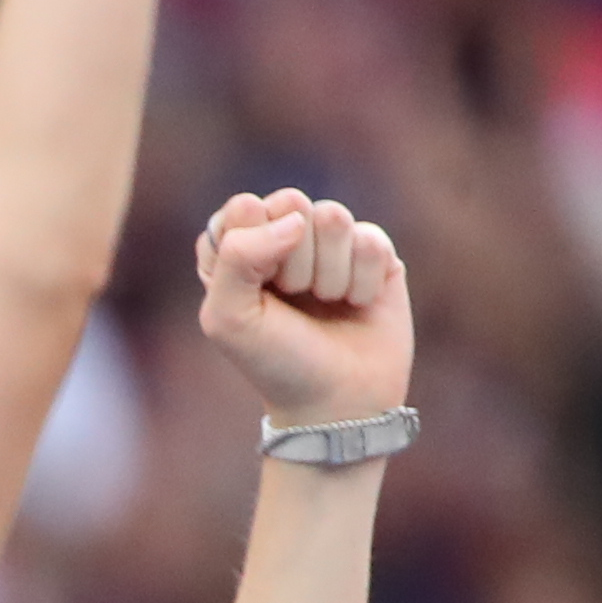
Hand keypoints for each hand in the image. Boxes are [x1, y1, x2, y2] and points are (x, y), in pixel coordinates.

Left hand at [192, 189, 412, 430]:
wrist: (336, 401)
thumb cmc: (274, 360)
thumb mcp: (228, 318)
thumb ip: (236, 256)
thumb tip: (295, 219)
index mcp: (237, 248)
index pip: (243, 208)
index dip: (252, 249)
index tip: (258, 291)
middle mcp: (282, 238)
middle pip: (290, 202)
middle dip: (292, 258)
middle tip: (293, 298)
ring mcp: (330, 243)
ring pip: (333, 216)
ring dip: (328, 273)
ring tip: (325, 303)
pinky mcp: (373, 252)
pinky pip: (370, 239)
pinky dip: (362, 281)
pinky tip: (357, 304)